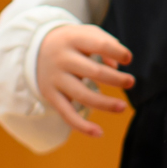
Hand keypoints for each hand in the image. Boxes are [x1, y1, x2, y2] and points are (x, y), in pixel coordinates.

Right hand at [36, 22, 133, 136]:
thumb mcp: (86, 34)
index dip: (117, 52)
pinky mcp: (50, 95)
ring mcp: (55, 78)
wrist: (35, 49)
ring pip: (83, 95)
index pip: (99, 45)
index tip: (128, 59)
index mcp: (73, 39)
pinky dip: (82, 126)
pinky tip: (99, 133)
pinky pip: (67, 113)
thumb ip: (105, 44)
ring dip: (105, 103)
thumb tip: (116, 66)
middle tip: (131, 82)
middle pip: (94, 72)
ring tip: (122, 107)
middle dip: (116, 79)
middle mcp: (62, 59)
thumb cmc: (71, 42)